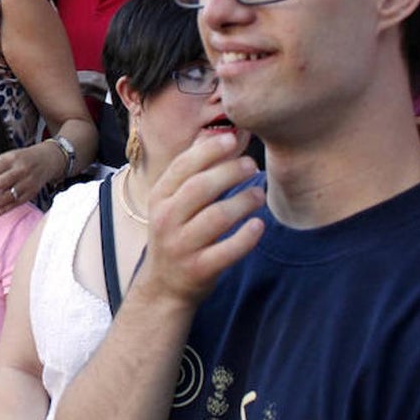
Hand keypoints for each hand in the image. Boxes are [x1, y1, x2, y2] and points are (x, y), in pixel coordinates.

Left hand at [0, 142, 59, 215]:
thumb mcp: (9, 157)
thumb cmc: (23, 159)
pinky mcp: (32, 193)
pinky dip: (5, 209)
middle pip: (1, 182)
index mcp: (12, 158)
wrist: (47, 160)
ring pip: (8, 195)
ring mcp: (27, 182)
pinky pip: (17, 203)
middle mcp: (21, 170)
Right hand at [135, 133, 263, 307]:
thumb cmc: (176, 233)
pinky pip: (227, 251)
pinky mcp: (199, 269)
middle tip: (252, 166)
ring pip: (216, 218)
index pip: (182, 166)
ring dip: (243, 202)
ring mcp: (181, 246)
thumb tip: (217, 134)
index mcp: (159, 197)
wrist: (164, 285)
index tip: (233, 139)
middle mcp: (165, 219)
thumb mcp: (172, 201)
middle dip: (229, 172)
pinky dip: (245, 237)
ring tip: (259, 195)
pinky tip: (259, 225)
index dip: (208, 151)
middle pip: (200, 188)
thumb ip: (192, 170)